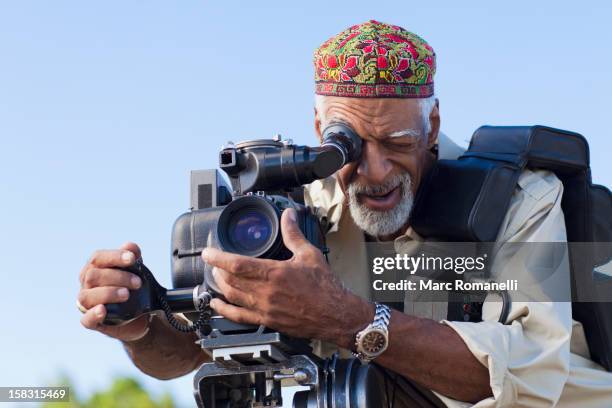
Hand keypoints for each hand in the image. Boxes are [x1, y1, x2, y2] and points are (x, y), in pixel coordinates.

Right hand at [78, 242, 149, 341]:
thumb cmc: (133, 288)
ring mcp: (87, 304)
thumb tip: (130, 246)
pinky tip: (103, 310)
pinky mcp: (91, 322)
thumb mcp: (136, 271)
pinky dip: (94, 314)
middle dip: (118, 277)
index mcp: (95, 268)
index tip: (132, 259)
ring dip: (108, 293)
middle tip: (138, 282)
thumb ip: (133, 258)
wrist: (141, 315)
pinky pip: (86, 319)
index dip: (114, 256)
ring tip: (126, 294)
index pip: (98, 258)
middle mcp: (87, 284)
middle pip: (93, 276)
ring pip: (87, 296)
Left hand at [203, 208, 372, 348]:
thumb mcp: (309, 254)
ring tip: (217, 276)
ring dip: (220, 285)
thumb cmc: (325, 286)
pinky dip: (224, 309)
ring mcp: (264, 308)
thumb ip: (293, 234)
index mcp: (274, 273)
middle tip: (216, 261)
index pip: (237, 264)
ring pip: (232, 296)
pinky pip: (239, 317)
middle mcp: (265, 292)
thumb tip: (288, 215)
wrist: (336, 315)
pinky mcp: (267, 320)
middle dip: (219, 269)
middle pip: (230, 280)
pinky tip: (217, 303)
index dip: (218, 257)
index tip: (208, 252)